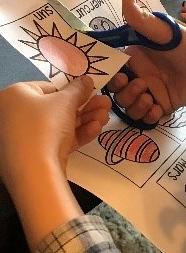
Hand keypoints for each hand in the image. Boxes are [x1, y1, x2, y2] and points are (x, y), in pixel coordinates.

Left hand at [0, 77, 110, 250]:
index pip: (47, 88)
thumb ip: (78, 89)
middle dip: (84, 106)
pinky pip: (56, 140)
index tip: (89, 92)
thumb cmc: (45, 126)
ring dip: (85, 119)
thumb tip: (86, 80)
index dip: (71, 90)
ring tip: (105, 116)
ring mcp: (22, 138)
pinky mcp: (33, 157)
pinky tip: (95, 129)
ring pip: (59, 125)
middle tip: (104, 104)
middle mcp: (13, 116)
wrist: (35, 173)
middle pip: (56, 108)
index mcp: (14, 96)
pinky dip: (75, 135)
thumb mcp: (66, 102)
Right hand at [106, 0, 185, 124]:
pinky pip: (144, 118)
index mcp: (133, 57)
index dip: (109, 75)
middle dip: (123, 92)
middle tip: (140, 85)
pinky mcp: (160, 106)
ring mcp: (148, 92)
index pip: (111, 69)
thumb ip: (141, 19)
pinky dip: (147, 116)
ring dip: (134, 104)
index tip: (120, 74)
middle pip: (116, 91)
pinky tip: (158, 107)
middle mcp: (137, 75)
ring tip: (150, 97)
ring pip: (128, 106)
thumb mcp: (162, 31)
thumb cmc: (184, 44)